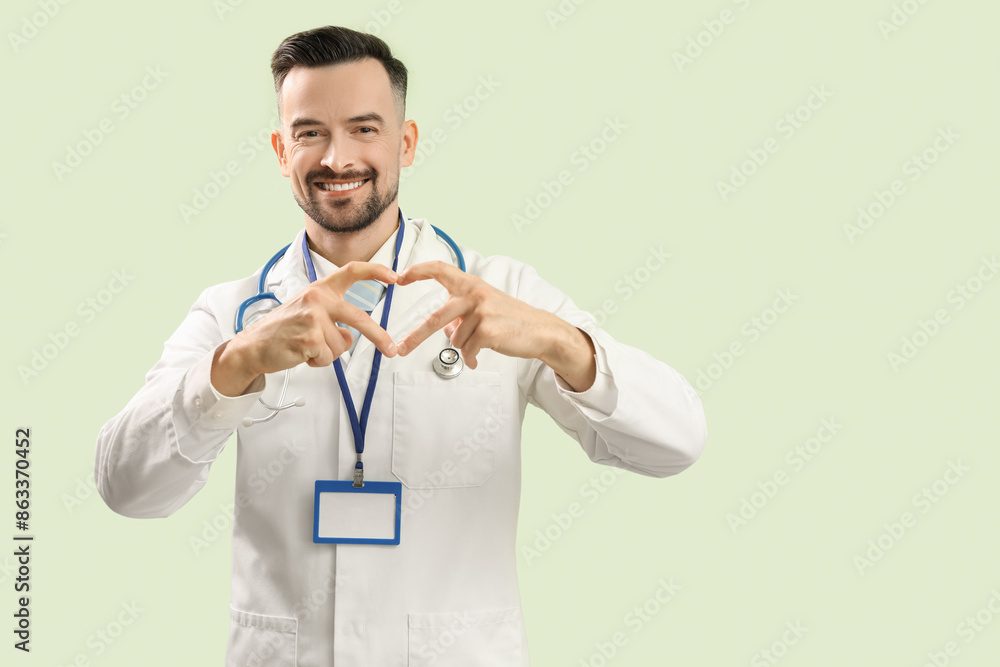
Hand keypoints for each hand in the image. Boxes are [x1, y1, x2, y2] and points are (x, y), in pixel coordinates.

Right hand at [212, 262, 398, 395]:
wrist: (252, 346)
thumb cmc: (282, 331)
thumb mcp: (308, 313)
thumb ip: (333, 317)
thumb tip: (350, 336)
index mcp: (320, 289)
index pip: (351, 271)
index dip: (375, 272)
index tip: (395, 276)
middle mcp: (317, 299)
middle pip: (360, 318)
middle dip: (379, 337)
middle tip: (391, 350)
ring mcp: (313, 318)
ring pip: (341, 345)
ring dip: (328, 353)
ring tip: (306, 347)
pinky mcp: (309, 338)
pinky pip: (328, 357)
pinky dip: (318, 361)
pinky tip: (301, 353)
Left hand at [394, 261, 596, 390]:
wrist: (541, 331)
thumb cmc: (512, 320)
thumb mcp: (485, 307)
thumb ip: (462, 313)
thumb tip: (445, 328)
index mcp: (472, 285)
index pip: (440, 269)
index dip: (418, 270)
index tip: (400, 277)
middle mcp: (475, 295)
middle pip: (436, 318)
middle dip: (415, 337)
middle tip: (401, 348)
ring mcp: (481, 312)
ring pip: (455, 339)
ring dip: (465, 348)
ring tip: (480, 347)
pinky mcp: (487, 331)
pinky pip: (467, 351)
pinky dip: (471, 358)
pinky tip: (480, 357)